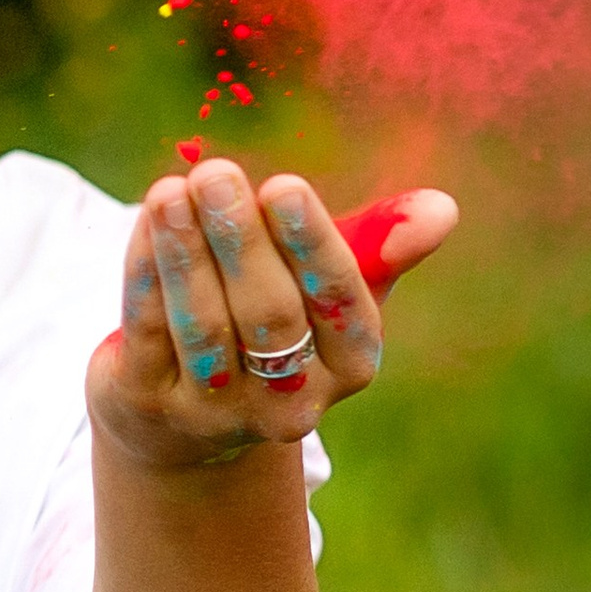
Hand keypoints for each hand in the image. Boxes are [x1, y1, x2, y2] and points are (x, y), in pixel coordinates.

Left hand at [86, 160, 456, 475]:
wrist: (189, 418)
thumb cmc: (278, 325)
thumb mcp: (332, 290)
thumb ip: (379, 246)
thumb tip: (443, 208)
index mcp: (352, 366)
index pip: (339, 304)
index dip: (311, 244)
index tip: (283, 185)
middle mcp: (290, 403)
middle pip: (268, 318)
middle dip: (241, 241)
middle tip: (216, 173)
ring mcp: (218, 413)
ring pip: (203, 327)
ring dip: (185, 253)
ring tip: (171, 191)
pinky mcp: (152, 405)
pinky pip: (149, 329)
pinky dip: (147, 269)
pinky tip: (149, 220)